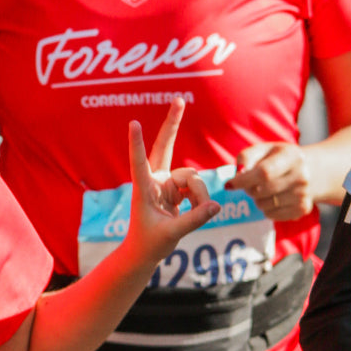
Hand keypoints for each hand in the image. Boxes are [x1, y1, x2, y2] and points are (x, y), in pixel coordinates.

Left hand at [127, 101, 217, 264]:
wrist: (145, 252)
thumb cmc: (150, 243)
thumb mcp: (172, 234)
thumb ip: (195, 220)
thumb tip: (217, 205)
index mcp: (143, 189)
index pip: (139, 162)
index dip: (136, 143)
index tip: (133, 123)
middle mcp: (154, 180)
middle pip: (165, 146)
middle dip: (174, 123)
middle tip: (179, 99)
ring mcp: (165, 182)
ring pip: (193, 178)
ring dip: (200, 196)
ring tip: (199, 214)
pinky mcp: (175, 188)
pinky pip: (198, 187)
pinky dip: (201, 201)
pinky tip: (195, 211)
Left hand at [225, 141, 310, 221]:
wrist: (310, 171)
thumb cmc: (279, 158)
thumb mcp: (264, 150)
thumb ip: (246, 157)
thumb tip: (237, 175)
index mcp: (292, 156)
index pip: (264, 172)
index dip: (243, 180)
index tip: (229, 184)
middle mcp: (302, 176)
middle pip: (261, 191)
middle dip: (248, 189)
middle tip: (251, 183)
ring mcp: (303, 195)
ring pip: (264, 205)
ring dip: (257, 199)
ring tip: (265, 189)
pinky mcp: (302, 209)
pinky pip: (271, 215)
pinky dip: (266, 208)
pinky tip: (274, 197)